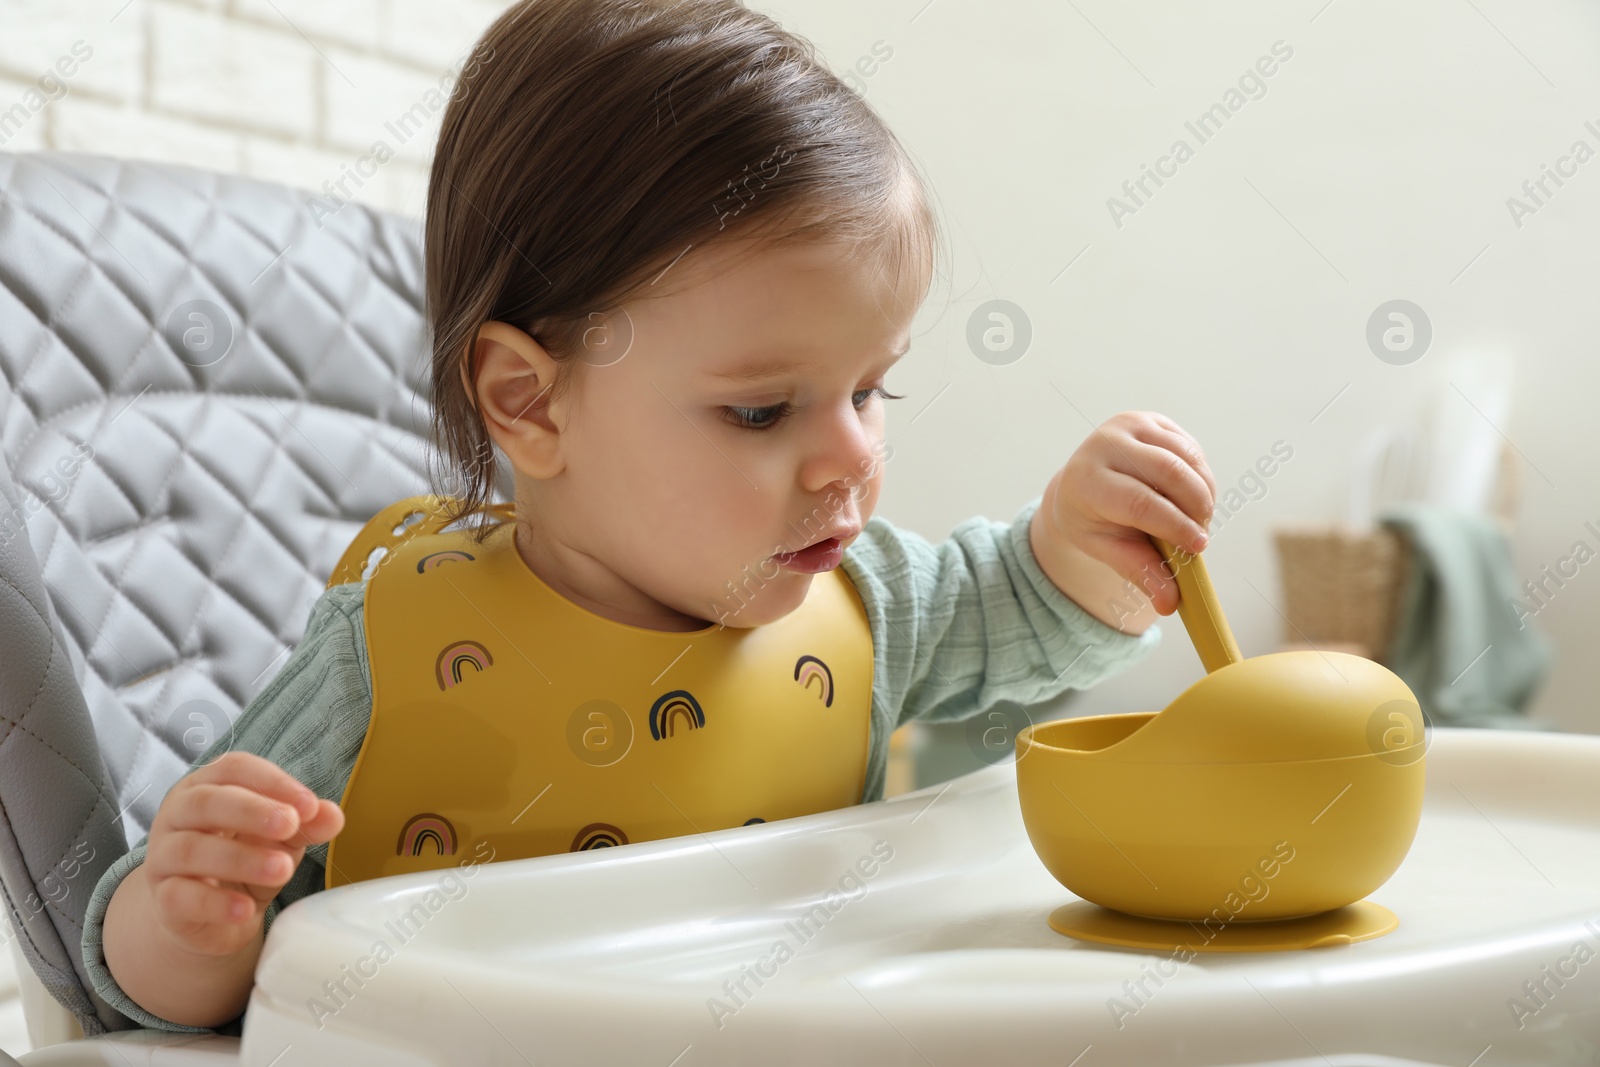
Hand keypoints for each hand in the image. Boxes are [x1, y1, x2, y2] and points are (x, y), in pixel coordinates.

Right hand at [144, 751, 343, 956]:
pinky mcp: (161, 899)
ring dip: (240, 859)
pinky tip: (245, 909)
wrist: (213, 915)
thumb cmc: (246, 860)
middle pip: (207, 802)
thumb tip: (333, 815)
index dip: (272, 783)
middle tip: (290, 825)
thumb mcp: (281, 840)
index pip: (234, 768)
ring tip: (282, 869)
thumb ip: (305, 825)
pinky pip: (179, 897)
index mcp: (208, 785)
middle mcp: (177, 815)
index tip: (309, 804)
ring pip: (191, 850)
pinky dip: (215, 902)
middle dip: (252, 811)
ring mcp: (163, 857)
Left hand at [1040, 411, 1216, 616]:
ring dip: (1203, 493)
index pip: (1138, 502)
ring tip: (1198, 520)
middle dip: (1196, 507)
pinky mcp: (1152, 421)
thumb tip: (1172, 605)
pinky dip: (1202, 477)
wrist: (1083, 482)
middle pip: (1168, 471)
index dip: (1174, 525)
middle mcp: (1105, 444)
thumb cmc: (1095, 521)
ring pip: (1186, 457)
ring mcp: (1129, 426)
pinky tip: (1194, 498)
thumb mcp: (1108, 548)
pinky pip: (1190, 448)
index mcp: (1086, 479)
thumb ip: (1140, 571)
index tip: (1199, 547)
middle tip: (1202, 537)